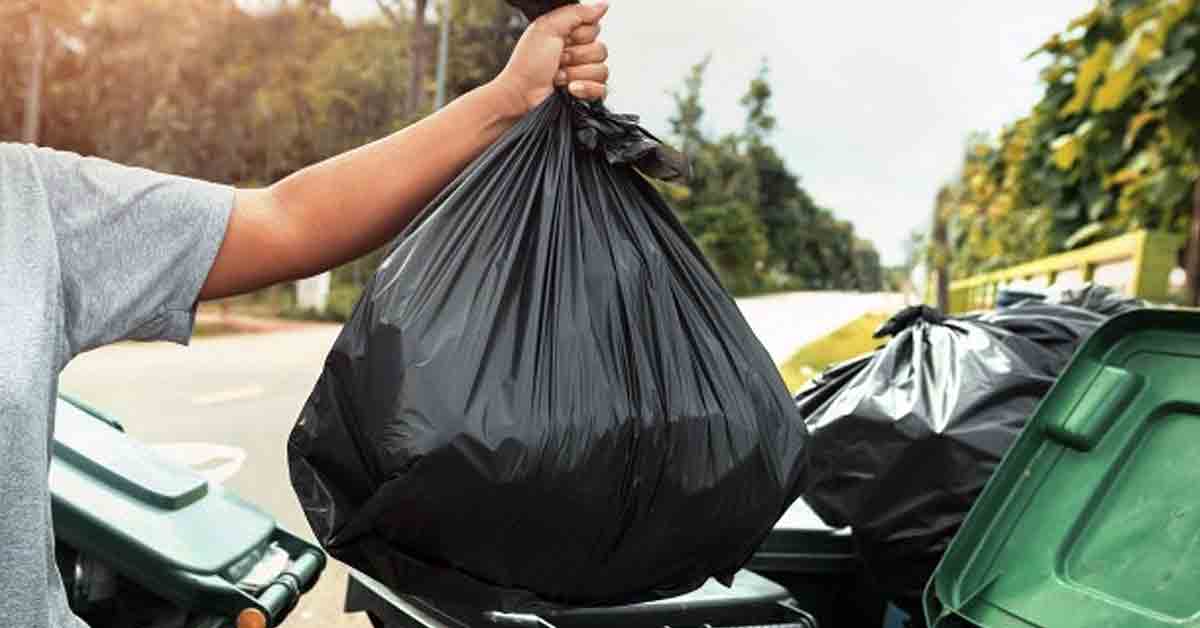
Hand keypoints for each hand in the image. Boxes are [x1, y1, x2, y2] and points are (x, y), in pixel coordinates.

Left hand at [495, 2, 609, 114]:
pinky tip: (570, 89)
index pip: (595, 29)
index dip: (579, 36)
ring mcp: (583, 74)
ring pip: (602, 70)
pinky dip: (585, 89)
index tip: (561, 41)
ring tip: (558, 76)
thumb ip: (577, 13)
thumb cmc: (527, 64)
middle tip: (557, 60)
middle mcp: (579, 53)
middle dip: (575, 57)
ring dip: (576, 74)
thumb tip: (603, 6)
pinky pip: (602, 89)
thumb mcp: (548, 27)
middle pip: (601, 50)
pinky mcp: (586, 93)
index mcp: (570, 35)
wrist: (521, 94)